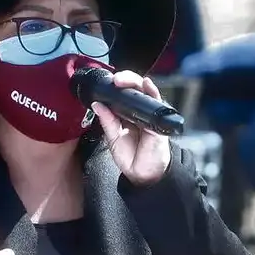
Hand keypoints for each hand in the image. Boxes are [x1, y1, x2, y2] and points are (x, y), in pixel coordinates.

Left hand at [91, 71, 170, 186]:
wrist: (143, 174)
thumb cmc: (131, 156)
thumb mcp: (113, 138)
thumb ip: (107, 121)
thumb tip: (97, 104)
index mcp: (128, 114)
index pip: (123, 94)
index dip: (115, 87)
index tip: (105, 84)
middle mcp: (140, 112)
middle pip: (134, 89)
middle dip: (125, 80)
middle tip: (115, 80)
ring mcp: (150, 115)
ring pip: (145, 92)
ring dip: (135, 83)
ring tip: (123, 80)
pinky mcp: (158, 121)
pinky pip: (157, 104)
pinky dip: (152, 92)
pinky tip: (147, 85)